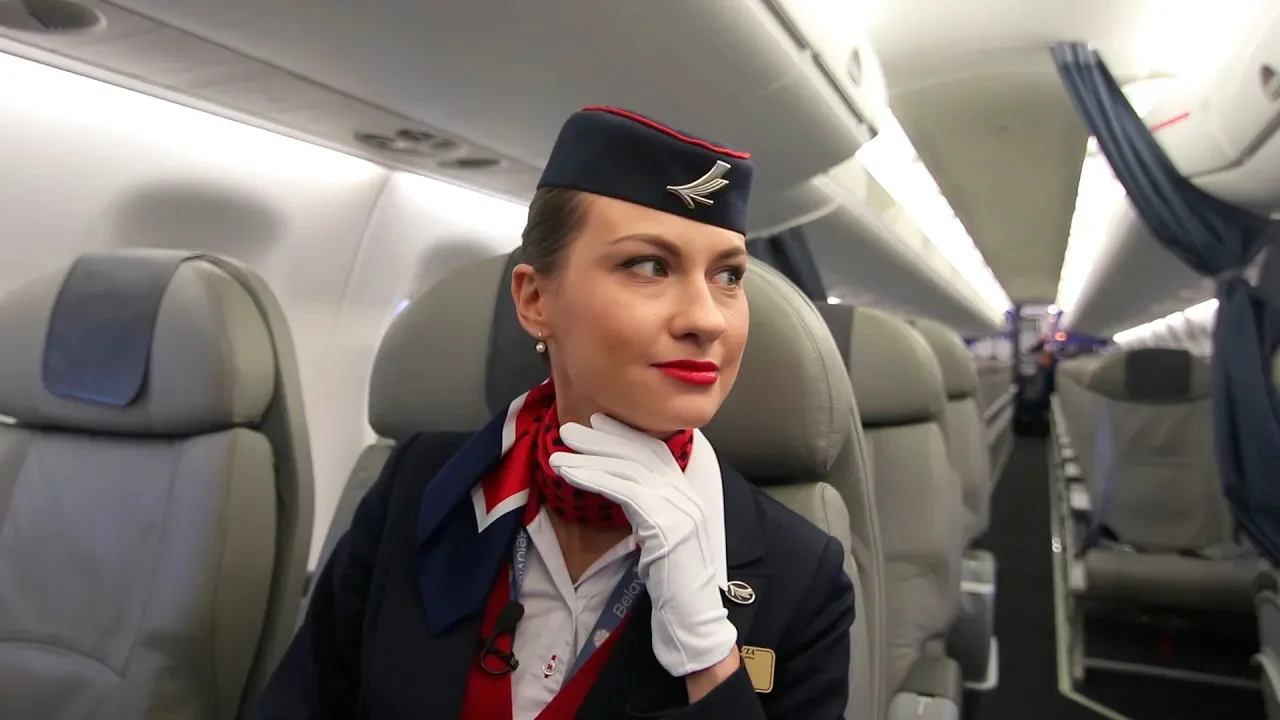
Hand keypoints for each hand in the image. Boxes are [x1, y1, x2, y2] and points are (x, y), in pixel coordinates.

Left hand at [550, 414, 737, 676]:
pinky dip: (593, 478)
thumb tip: (622, 494)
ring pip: (627, 469)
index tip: (598, 422)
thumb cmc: (673, 585)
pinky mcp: (664, 525)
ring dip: (589, 457)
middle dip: (603, 438)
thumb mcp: (661, 539)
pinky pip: (623, 491)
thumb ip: (649, 512)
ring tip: (557, 451)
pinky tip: (569, 474)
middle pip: (640, 453)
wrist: (693, 618)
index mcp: (687, 495)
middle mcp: (686, 495)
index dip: (626, 434)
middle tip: (569, 428)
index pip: (655, 452)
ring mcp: (678, 508)